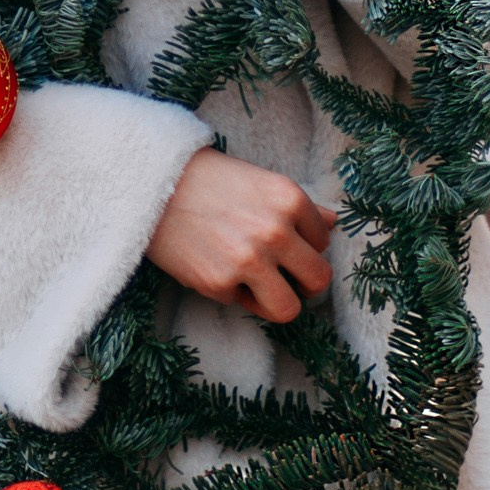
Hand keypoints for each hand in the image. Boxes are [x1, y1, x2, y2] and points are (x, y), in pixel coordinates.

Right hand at [147, 148, 334, 322]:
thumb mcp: (261, 182)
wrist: (154, 185)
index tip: (285, 246)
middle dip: (303, 283)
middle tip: (282, 277)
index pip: (323, 243)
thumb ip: (300, 207)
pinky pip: (245, 306)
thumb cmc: (210, 181)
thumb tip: (334, 224)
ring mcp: (249, 260)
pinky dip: (235, 294)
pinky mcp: (219, 283)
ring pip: (290, 308)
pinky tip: (217, 268)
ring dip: (277, 301)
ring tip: (258, 286)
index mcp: (290, 199)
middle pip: (318, 280)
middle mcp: (276, 230)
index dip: (304, 248)